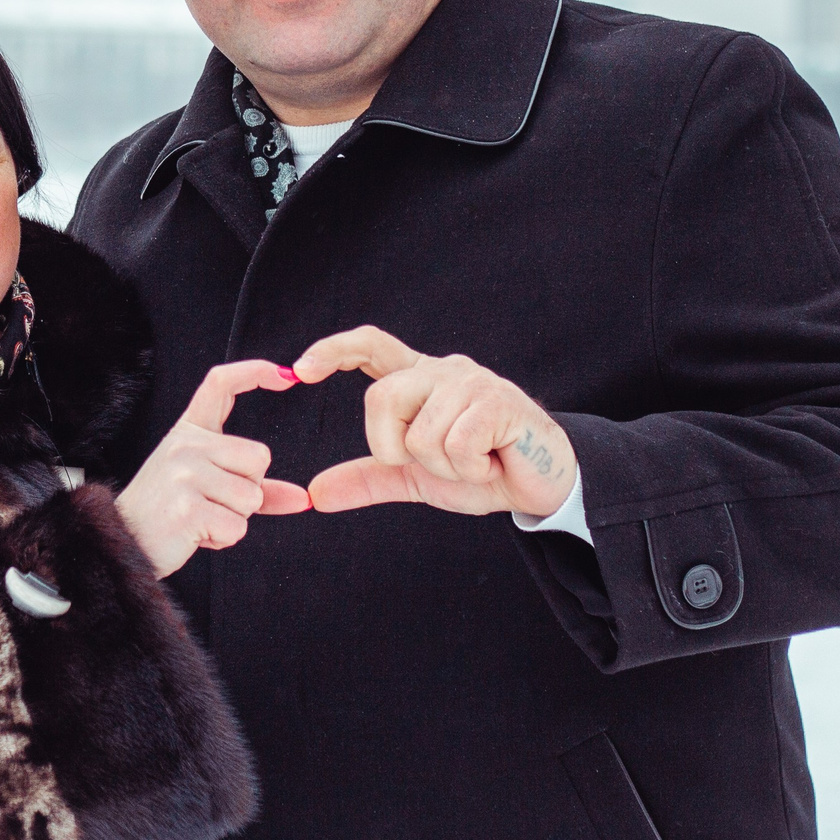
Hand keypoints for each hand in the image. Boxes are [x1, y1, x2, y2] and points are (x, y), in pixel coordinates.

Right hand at [114, 360, 311, 576]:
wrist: (125, 543)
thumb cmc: (168, 513)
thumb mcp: (208, 487)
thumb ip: (254, 487)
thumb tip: (303, 498)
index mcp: (189, 432)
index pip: (221, 384)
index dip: (255, 371)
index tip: (285, 374)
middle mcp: (186, 445)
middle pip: (259, 458)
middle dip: (248, 489)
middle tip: (211, 502)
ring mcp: (184, 474)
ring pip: (251, 497)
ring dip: (234, 518)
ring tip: (200, 518)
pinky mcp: (188, 507)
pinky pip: (237, 526)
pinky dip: (223, 538)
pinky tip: (196, 533)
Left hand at [293, 326, 576, 517]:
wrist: (540, 485)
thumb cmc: (482, 470)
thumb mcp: (415, 476)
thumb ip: (369, 477)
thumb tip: (315, 493)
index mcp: (418, 379)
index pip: (369, 346)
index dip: (332, 350)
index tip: (298, 370)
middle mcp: (442, 370)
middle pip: (381, 399)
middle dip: (397, 448)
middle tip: (439, 461)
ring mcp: (471, 381)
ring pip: (420, 433)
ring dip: (444, 466)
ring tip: (474, 462)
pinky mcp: (498, 401)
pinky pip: (455, 443)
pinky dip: (470, 468)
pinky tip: (493, 462)